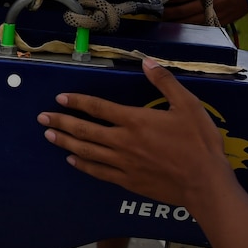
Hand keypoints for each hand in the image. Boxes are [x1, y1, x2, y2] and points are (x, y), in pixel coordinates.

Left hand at [39, 59, 235, 206]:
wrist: (205, 184)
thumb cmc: (199, 144)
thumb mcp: (188, 106)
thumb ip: (165, 82)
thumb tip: (147, 62)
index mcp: (135, 121)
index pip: (98, 108)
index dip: (77, 102)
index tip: (60, 98)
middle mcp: (123, 142)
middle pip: (84, 130)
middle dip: (61, 122)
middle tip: (42, 118)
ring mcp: (123, 164)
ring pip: (86, 152)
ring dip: (66, 143)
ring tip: (49, 136)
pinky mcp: (128, 181)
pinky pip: (98, 172)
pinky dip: (83, 165)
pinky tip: (73, 161)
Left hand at [163, 0, 247, 24]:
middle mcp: (206, 1)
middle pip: (180, 11)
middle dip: (166, 13)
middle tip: (155, 13)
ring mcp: (212, 13)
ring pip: (188, 22)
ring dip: (174, 22)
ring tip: (163, 21)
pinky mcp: (217, 21)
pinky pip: (199, 27)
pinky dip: (188, 28)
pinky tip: (180, 27)